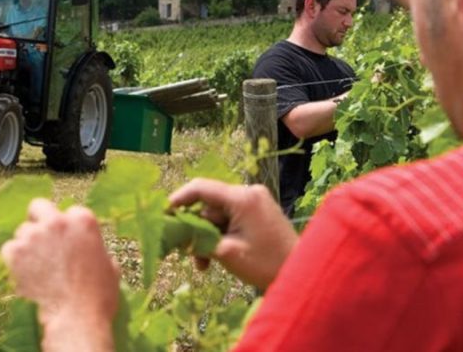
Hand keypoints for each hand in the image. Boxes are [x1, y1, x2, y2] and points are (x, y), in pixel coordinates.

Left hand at [1, 199, 118, 350]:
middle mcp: (58, 222)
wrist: (76, 317)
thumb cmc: (98, 295)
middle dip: (39, 220)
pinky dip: (13, 260)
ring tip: (35, 265)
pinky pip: (8, 249)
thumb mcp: (109, 265)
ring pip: (22, 231)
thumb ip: (97, 250)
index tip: (66, 241)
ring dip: (27, 244)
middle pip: (39, 207)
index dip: (68, 228)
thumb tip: (91, 251)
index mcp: (83, 220)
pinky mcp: (16, 253)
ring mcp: (35, 236)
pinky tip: (24, 273)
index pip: (70, 211)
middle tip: (41, 239)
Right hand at [169, 179, 297, 289]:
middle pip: (208, 205)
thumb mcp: (226, 253)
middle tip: (183, 251)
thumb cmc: (265, 264)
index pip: (201, 188)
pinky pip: (229, 219)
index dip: (179, 199)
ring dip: (206, 237)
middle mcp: (248, 192)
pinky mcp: (257, 212)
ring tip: (202, 263)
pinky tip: (213, 257)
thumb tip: (177, 234)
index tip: (163, 215)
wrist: (299, 275)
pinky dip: (219, 236)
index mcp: (242, 198)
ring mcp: (254, 201)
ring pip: (217, 215)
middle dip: (195, 228)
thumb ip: (199, 238)